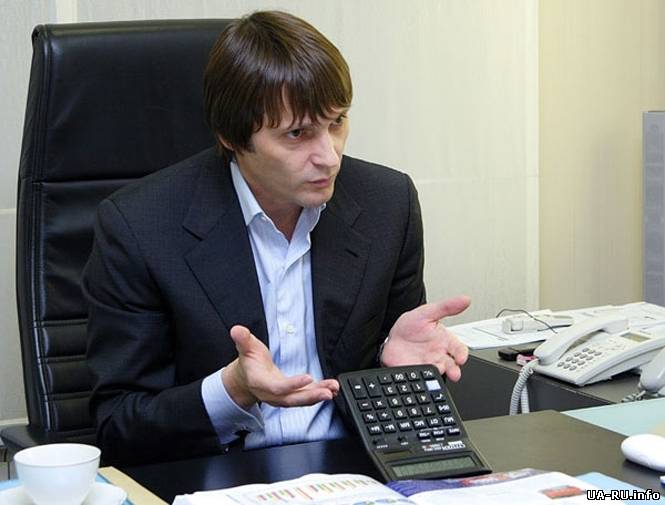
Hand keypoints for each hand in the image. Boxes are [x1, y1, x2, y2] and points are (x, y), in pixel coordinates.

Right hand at [222, 325, 338, 408]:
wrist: (246, 379)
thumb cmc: (249, 362)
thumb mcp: (245, 347)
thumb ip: (243, 339)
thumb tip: (236, 329)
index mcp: (260, 382)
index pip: (277, 387)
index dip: (292, 384)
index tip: (308, 377)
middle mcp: (272, 394)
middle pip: (292, 399)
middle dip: (310, 396)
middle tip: (327, 392)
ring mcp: (282, 397)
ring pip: (301, 400)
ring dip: (318, 395)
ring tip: (333, 389)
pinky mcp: (291, 395)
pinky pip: (305, 397)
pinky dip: (318, 393)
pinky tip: (331, 389)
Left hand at [380, 296, 469, 380]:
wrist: (391, 337)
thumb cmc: (411, 326)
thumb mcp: (427, 312)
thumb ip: (446, 307)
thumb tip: (465, 299)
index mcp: (445, 341)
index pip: (460, 349)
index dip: (462, 354)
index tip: (461, 357)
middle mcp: (439, 355)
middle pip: (452, 365)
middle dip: (454, 370)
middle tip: (454, 373)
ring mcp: (427, 364)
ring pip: (438, 373)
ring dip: (439, 374)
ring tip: (436, 371)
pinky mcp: (415, 371)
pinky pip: (420, 377)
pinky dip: (422, 378)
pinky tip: (420, 374)